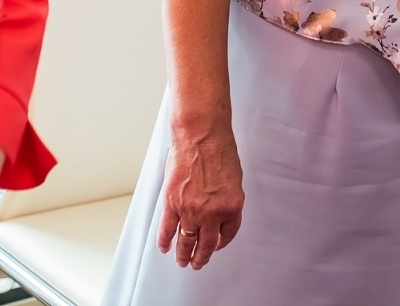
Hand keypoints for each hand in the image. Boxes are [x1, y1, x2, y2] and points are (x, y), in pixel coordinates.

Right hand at [158, 126, 243, 269]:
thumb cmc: (219, 149)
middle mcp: (211, 213)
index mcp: (231, 207)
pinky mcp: (172, 203)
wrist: (201, 135)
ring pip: (186, 241)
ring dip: (184, 255)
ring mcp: (190, 210)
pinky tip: (165, 248)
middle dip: (202, 257)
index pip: (228, 234)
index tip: (217, 246)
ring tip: (183, 261)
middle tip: (198, 263)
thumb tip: (220, 213)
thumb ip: (227, 199)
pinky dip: (165, 241)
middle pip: (206, 244)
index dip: (222, 242)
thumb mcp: (234, 179)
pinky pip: (167, 229)